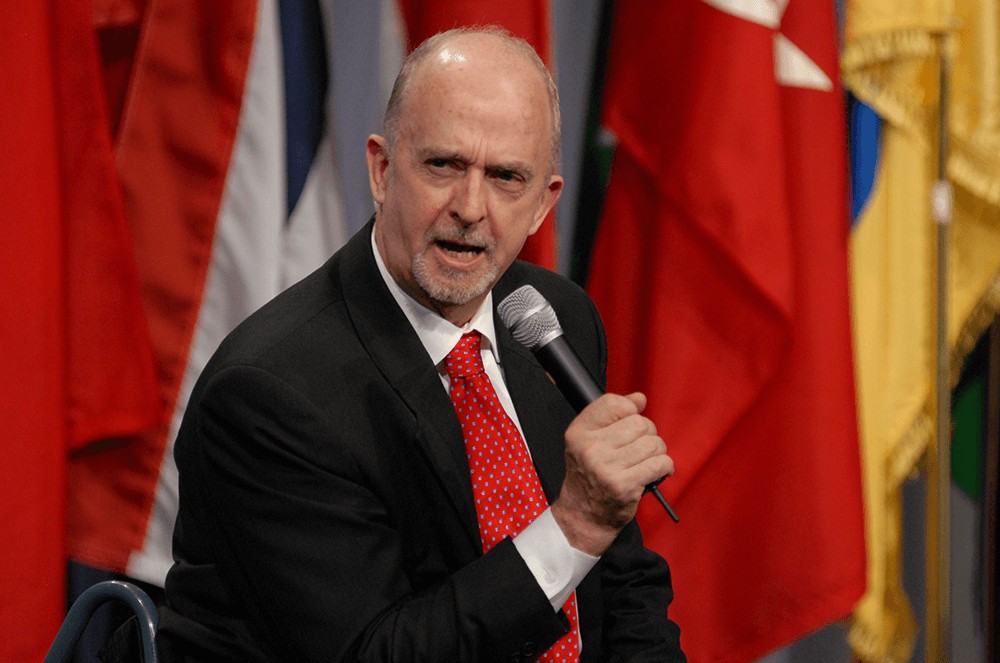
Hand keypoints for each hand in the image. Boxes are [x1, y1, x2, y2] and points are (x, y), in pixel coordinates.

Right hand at [550, 392, 673, 556]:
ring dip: (657, 451)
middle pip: (639, 423)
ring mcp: (606, 469)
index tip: (630, 422)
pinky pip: (661, 463)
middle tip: (639, 449)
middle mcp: (589, 449)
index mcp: (578, 432)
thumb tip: (639, 398)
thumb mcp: (590, 441)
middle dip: (648, 433)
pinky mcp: (624, 487)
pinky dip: (665, 466)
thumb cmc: (591, 475)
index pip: (613, 403)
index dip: (629, 409)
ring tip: (647, 461)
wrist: (584, 515)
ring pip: (653, 443)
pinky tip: (655, 472)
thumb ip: (612, 415)